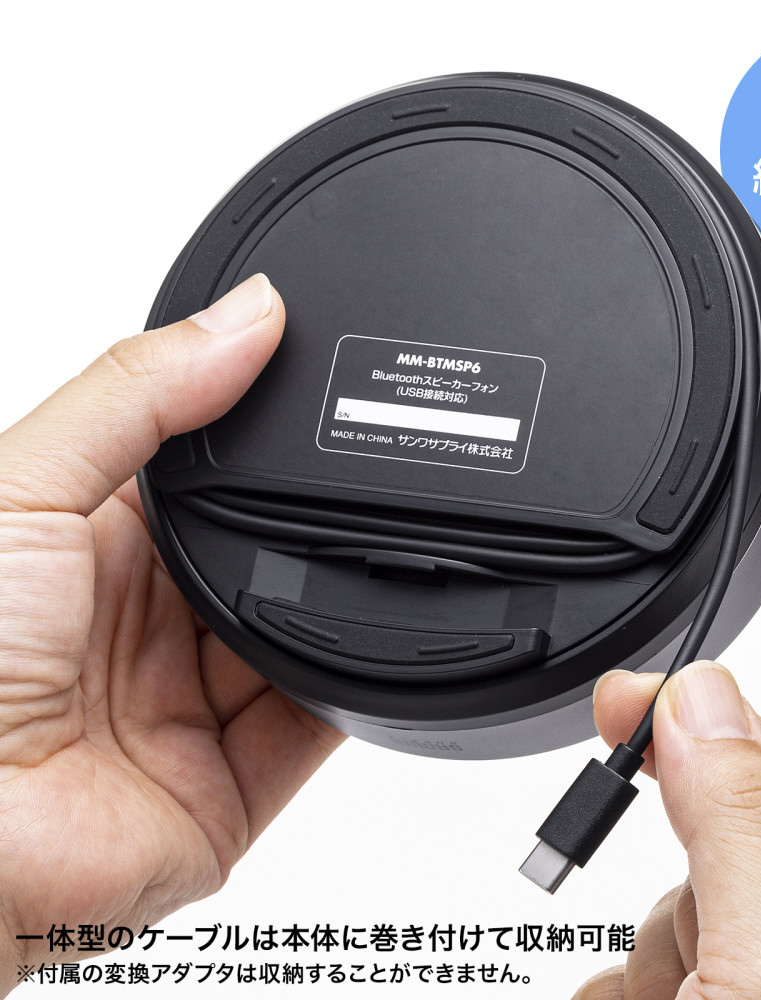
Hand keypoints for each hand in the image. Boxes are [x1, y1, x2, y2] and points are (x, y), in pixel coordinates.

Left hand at [0, 275, 344, 991]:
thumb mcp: (27, 485)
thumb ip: (139, 394)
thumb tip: (249, 315)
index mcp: (95, 548)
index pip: (206, 479)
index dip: (262, 442)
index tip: (325, 396)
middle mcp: (147, 627)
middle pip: (265, 558)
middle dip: (305, 532)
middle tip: (342, 499)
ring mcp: (191, 709)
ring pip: (302, 639)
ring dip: (332, 608)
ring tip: (350, 576)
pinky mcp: (229, 791)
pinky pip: (319, 727)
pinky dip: (355, 691)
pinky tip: (370, 647)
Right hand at [574, 661, 760, 999]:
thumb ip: (745, 833)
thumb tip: (706, 701)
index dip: (734, 740)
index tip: (643, 697)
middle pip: (734, 857)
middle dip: (686, 886)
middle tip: (680, 945)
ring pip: (672, 916)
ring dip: (645, 953)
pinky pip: (623, 968)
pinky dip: (609, 981)